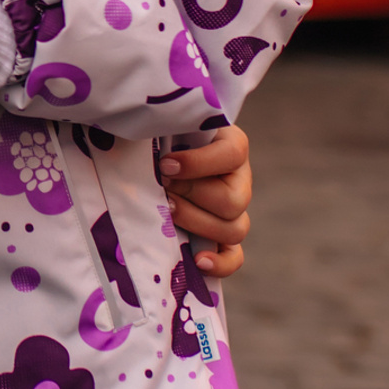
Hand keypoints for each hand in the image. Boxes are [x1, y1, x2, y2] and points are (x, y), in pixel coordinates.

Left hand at [159, 125, 251, 278]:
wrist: (150, 153)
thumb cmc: (156, 135)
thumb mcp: (164, 125)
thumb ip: (164, 129)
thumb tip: (154, 154)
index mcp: (231, 145)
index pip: (233, 154)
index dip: (199, 163)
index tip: (164, 164)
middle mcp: (239, 179)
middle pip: (233, 200)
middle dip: (192, 195)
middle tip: (161, 186)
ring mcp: (233, 211)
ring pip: (234, 229)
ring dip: (196, 223)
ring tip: (166, 211)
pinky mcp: (222, 237)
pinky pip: (233, 258)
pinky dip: (219, 264)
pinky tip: (197, 260)